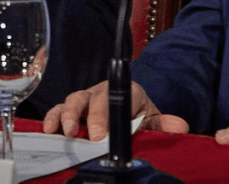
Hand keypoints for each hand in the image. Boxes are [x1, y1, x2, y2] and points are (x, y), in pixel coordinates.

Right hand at [42, 80, 188, 140]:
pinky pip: (58, 110)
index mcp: (125, 91)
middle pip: (91, 98)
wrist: (127, 108)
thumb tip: (180, 127)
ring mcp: (84, 101)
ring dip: (65, 116)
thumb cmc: (137, 113)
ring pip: (72, 101)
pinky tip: (48, 130)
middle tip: (89, 137)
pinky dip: (51, 118)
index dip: (107, 116)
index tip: (102, 136)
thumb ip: (163, 124)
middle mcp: (101, 92)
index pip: (116, 98)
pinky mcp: (70, 110)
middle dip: (88, 117)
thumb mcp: (152, 118)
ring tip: (62, 132)